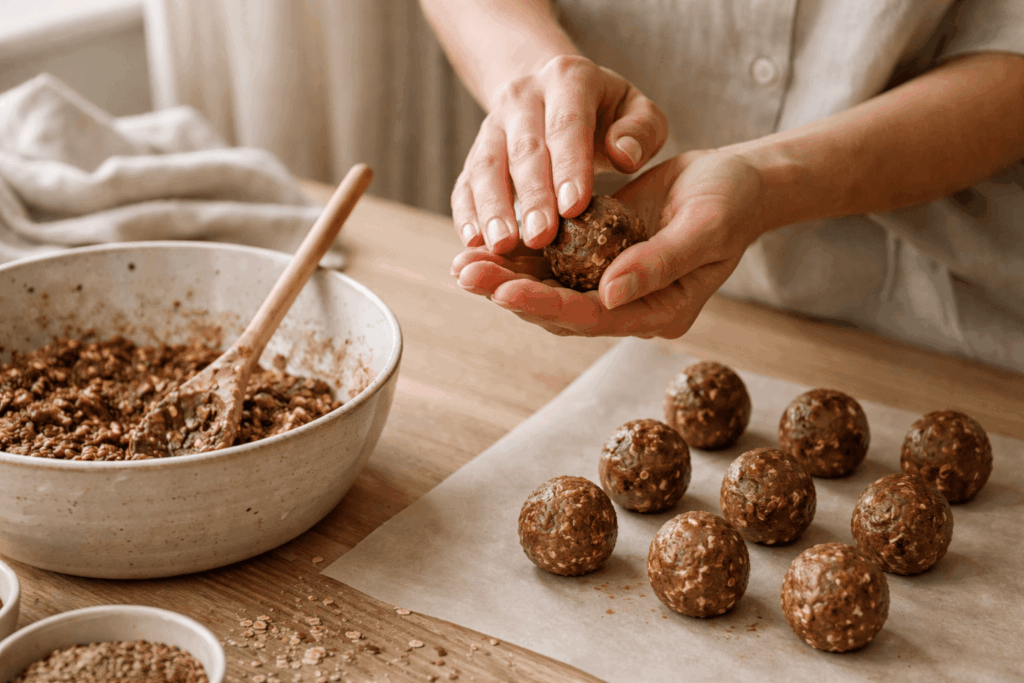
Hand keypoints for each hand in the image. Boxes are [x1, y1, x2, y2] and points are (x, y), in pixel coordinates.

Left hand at [451, 150, 769, 337]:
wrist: (737, 182)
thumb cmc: (730, 203)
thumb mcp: (703, 229)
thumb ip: (659, 263)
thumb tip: (609, 294)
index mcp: (660, 312)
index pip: (594, 317)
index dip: (546, 306)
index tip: (505, 292)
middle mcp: (630, 307)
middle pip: (561, 310)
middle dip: (510, 292)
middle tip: (464, 273)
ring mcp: (612, 285)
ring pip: (550, 290)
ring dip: (506, 277)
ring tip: (462, 263)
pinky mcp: (599, 258)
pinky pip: (555, 264)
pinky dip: (522, 256)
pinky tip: (487, 243)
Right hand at [453, 55, 667, 252]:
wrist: (556, 96)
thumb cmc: (608, 114)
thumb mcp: (637, 112)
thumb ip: (642, 130)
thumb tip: (624, 154)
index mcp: (568, 79)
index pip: (568, 124)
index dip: (569, 166)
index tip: (574, 207)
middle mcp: (523, 97)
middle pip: (524, 149)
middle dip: (531, 196)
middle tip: (540, 237)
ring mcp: (493, 124)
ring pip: (486, 166)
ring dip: (492, 208)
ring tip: (501, 246)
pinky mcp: (475, 153)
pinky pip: (465, 183)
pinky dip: (465, 213)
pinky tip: (473, 242)